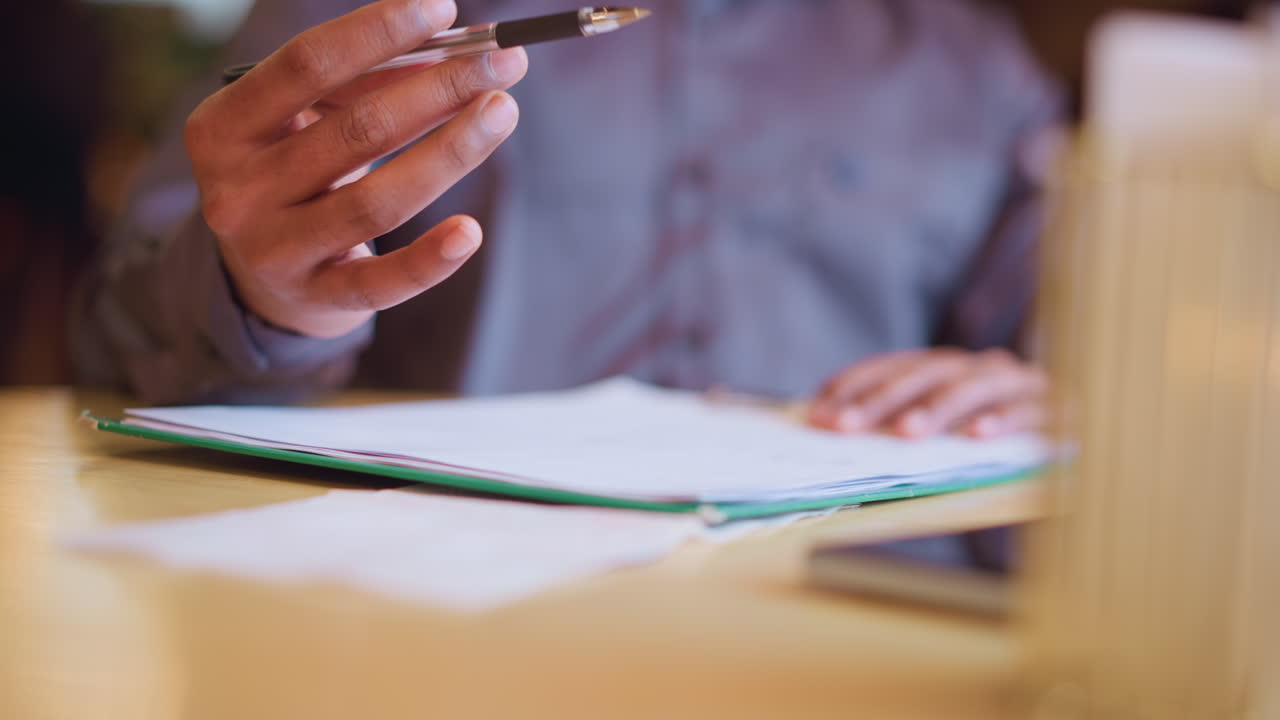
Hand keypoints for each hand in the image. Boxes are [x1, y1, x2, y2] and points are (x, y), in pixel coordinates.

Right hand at [184, 0, 527, 337]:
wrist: (260, 278)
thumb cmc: (293, 174)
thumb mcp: (302, 124)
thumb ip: (360, 85)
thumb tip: (448, 51)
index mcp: (221, 128)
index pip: (305, 66)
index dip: (378, 33)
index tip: (443, 9)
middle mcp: (237, 191)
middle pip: (355, 131)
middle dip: (438, 89)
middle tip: (501, 61)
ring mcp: (274, 251)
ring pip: (376, 201)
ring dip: (450, 153)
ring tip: (502, 112)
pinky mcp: (317, 299)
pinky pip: (382, 282)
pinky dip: (430, 259)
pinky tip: (471, 231)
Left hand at [808, 348, 1047, 438]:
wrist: (1087, 428)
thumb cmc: (996, 436)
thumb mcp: (943, 428)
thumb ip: (901, 423)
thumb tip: (838, 430)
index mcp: (945, 366)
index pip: (891, 367)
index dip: (854, 386)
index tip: (819, 413)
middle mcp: (976, 366)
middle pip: (923, 375)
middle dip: (880, 402)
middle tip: (845, 427)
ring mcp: (1016, 383)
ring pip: (971, 388)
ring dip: (936, 409)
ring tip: (905, 432)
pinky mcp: (1055, 407)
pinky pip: (1028, 412)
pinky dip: (1002, 421)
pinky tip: (977, 436)